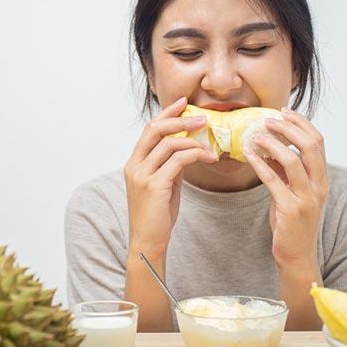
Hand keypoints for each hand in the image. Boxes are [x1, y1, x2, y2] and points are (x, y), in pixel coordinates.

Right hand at [124, 97, 217, 259]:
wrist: (147, 242)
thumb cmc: (156, 217)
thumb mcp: (163, 186)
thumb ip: (169, 167)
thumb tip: (186, 150)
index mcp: (134, 164)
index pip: (149, 130)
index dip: (166, 114)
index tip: (183, 103)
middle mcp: (134, 166)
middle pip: (155, 130)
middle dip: (180, 120)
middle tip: (202, 118)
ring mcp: (142, 175)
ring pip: (169, 144)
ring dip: (194, 140)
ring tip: (211, 144)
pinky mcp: (154, 186)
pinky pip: (178, 161)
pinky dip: (196, 154)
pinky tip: (208, 157)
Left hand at [243, 107, 328, 271]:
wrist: (297, 256)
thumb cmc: (292, 224)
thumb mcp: (292, 192)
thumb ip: (285, 172)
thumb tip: (270, 147)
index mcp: (322, 179)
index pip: (318, 142)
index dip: (302, 124)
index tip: (285, 112)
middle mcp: (319, 186)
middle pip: (310, 146)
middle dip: (289, 128)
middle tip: (269, 119)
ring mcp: (307, 198)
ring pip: (293, 160)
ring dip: (273, 143)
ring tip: (256, 134)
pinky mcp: (291, 209)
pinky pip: (273, 180)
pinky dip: (260, 163)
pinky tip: (248, 154)